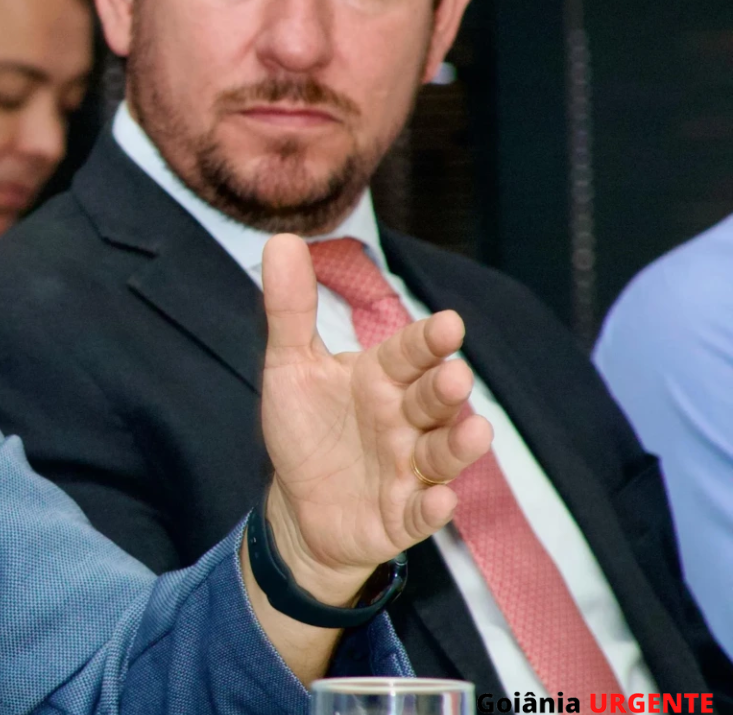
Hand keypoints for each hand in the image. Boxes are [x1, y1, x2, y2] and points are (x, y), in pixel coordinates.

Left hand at [257, 234, 492, 605]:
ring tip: (475, 431)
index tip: (448, 324)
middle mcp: (404, 419)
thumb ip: (290, 308)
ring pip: (441, 453)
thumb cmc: (306, 428)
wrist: (299, 506)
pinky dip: (432, 507)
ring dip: (459, 445)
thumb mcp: (291, 366)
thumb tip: (281, 239)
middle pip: (432, 400)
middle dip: (445, 389)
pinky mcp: (403, 515)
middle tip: (455, 375)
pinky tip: (439, 499)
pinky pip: (422, 511)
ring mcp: (409, 469)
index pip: (410, 353)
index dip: (429, 342)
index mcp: (382, 378)